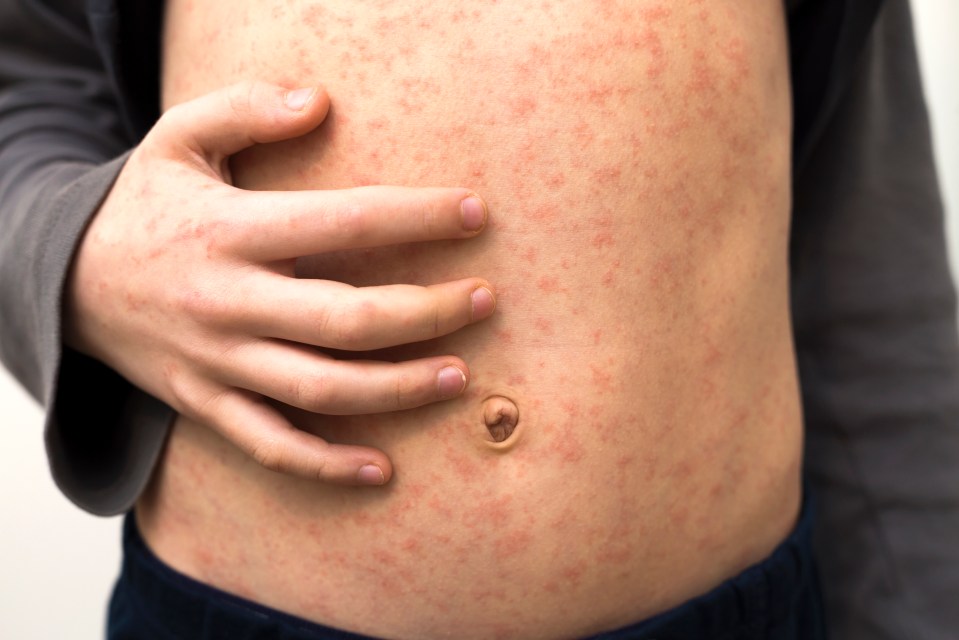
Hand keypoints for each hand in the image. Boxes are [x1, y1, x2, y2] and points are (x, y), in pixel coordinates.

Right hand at [64, 81, 494, 485]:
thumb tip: (320, 102)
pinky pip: (271, 446)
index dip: (417, 218)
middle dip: (426, 312)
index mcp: (230, 231)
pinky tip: (381, 469)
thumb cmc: (141, 206)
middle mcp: (228, 302)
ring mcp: (217, 362)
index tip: (475, 213)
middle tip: (483, 300)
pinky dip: (326, 465)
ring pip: (320, 390)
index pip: (343, 222)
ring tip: (460, 376)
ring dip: (397, 389)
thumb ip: (243, 108)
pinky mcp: (206, 404)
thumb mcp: (176, 139)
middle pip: (346, 320)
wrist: (62, 281)